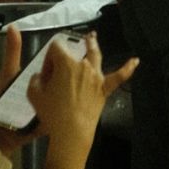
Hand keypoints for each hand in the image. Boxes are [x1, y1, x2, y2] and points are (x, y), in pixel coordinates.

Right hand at [25, 33, 137, 150]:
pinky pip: (119, 76)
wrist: (71, 131)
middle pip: (73, 51)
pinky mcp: (104, 89)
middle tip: (59, 64)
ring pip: (95, 55)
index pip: (55, 49)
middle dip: (63, 57)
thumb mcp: (33, 93)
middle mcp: (83, 65)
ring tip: (91, 37)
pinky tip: (135, 61)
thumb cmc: (51, 112)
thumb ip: (36, 79)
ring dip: (92, 44)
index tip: (46, 74)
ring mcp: (96, 76)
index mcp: (65, 63)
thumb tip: (41, 76)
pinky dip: (127, 68)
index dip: (48, 58)